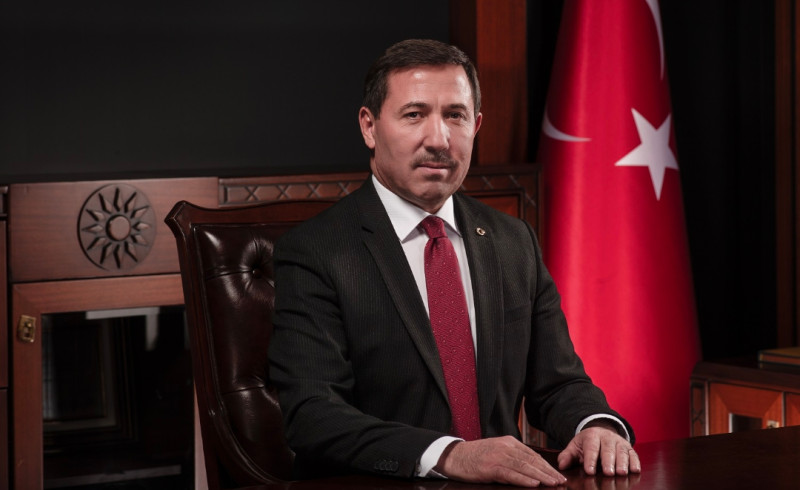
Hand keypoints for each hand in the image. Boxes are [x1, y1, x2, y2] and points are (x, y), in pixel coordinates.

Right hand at [435, 436, 567, 486]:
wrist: (454, 456)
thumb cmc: (475, 456)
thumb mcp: (496, 451)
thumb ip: (513, 457)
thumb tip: (531, 469)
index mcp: (509, 442)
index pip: (533, 455)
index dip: (547, 466)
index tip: (558, 475)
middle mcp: (506, 447)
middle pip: (531, 460)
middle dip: (548, 472)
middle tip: (561, 481)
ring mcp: (498, 456)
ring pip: (524, 467)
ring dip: (541, 476)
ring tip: (553, 484)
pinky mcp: (490, 467)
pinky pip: (510, 474)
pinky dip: (523, 479)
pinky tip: (534, 484)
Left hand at [557, 421, 640, 476]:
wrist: (600, 433)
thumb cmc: (586, 444)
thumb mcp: (575, 447)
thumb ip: (567, 456)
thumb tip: (562, 465)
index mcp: (591, 435)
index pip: (591, 447)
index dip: (590, 459)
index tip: (589, 471)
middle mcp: (607, 437)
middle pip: (608, 449)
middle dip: (608, 461)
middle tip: (608, 473)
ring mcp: (619, 442)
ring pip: (621, 452)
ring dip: (622, 463)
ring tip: (621, 473)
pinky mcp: (628, 448)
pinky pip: (633, 454)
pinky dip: (635, 462)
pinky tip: (634, 470)